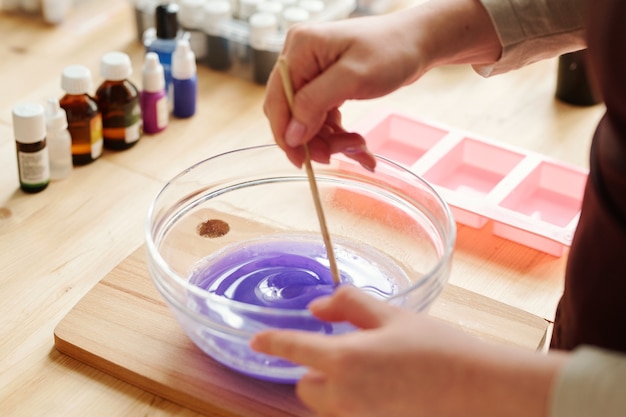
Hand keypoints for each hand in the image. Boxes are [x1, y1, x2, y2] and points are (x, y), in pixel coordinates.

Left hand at [250, 285, 564, 416]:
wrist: (479, 390)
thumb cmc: (438, 347)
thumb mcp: (392, 315)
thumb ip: (349, 305)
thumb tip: (318, 307)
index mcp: (344, 361)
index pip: (294, 349)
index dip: (272, 342)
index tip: (257, 340)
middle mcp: (345, 396)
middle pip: (307, 387)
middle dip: (316, 370)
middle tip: (347, 352)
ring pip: (328, 403)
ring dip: (335, 387)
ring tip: (373, 371)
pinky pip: (351, 413)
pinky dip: (356, 400)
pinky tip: (387, 387)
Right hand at [264, 12, 425, 168]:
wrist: (418, 42)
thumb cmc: (392, 50)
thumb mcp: (353, 77)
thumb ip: (315, 103)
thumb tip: (291, 134)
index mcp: (299, 49)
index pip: (277, 100)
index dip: (286, 134)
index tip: (301, 160)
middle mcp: (300, 59)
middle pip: (291, 114)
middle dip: (314, 139)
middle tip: (337, 155)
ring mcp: (312, 72)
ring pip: (308, 121)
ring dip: (331, 140)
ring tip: (359, 147)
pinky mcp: (325, 84)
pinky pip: (323, 118)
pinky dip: (338, 134)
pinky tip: (358, 144)